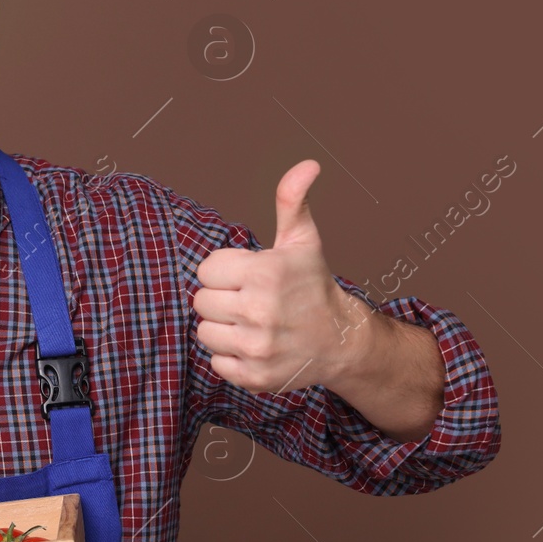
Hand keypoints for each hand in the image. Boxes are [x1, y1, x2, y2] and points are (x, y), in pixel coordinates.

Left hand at [192, 160, 369, 393]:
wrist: (341, 341)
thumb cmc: (313, 286)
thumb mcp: (302, 240)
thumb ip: (292, 201)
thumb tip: (307, 164)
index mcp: (265, 273)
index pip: (206, 270)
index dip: (225, 271)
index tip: (249, 276)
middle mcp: (260, 311)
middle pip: (201, 301)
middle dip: (222, 298)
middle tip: (250, 300)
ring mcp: (257, 347)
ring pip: (204, 332)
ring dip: (223, 327)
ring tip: (251, 323)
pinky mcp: (254, 376)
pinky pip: (215, 362)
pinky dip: (230, 356)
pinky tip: (254, 345)